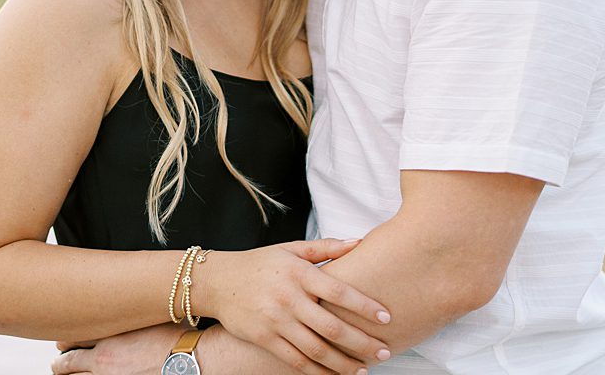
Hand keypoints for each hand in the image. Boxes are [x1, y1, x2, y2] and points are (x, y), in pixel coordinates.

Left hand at [52, 324, 179, 373]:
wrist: (188, 358)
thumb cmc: (176, 337)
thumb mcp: (149, 318)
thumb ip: (131, 317)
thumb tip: (129, 309)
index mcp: (109, 335)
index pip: (75, 337)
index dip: (65, 340)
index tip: (61, 342)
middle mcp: (104, 359)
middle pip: (70, 362)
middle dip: (61, 363)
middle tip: (57, 364)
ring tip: (63, 373)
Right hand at [194, 239, 391, 374]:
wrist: (217, 281)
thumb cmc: (259, 263)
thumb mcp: (290, 249)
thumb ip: (325, 248)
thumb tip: (359, 242)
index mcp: (299, 273)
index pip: (340, 291)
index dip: (365, 306)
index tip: (386, 318)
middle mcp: (289, 298)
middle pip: (332, 327)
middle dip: (362, 342)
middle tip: (385, 351)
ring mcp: (276, 321)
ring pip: (317, 349)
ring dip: (344, 363)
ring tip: (364, 369)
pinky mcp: (265, 339)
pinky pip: (296, 361)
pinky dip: (318, 372)